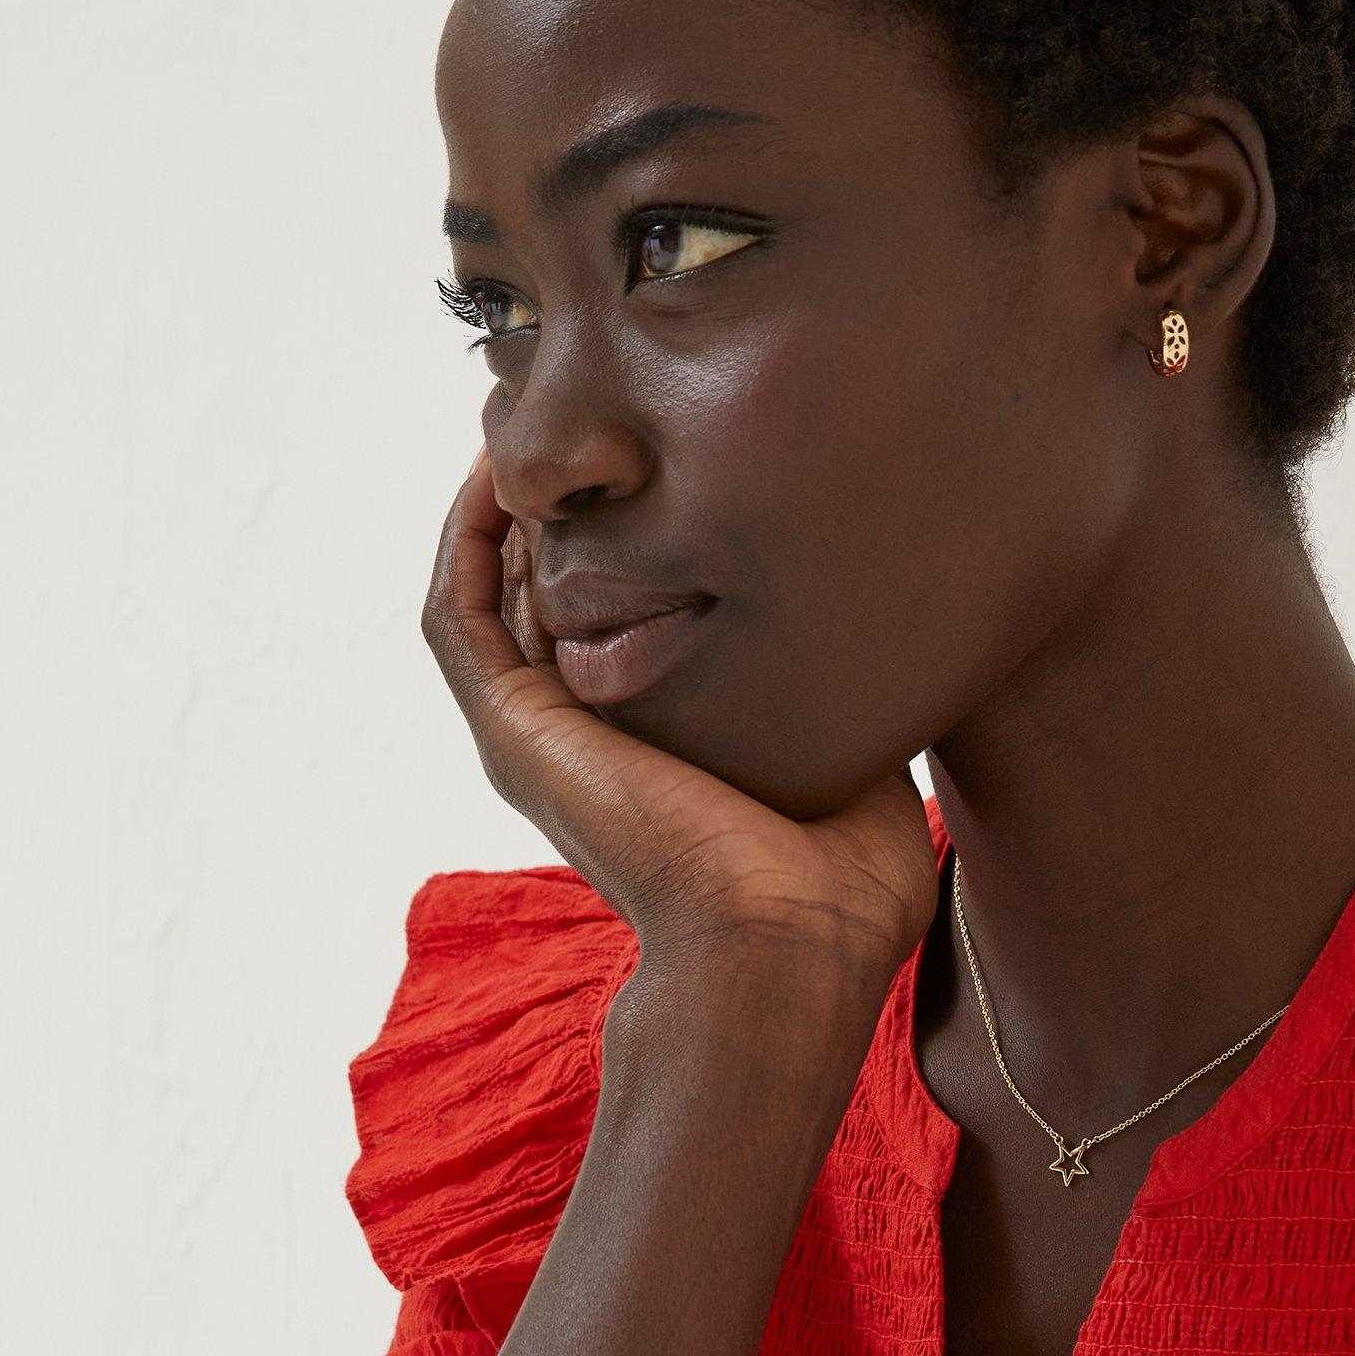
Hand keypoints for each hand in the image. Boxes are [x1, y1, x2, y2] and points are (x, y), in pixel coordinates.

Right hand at [422, 449, 937, 995]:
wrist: (787, 946)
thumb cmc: (840, 890)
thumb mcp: (856, 758)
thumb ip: (846, 686)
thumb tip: (896, 617)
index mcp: (657, 749)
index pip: (615, 622)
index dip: (625, 537)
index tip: (665, 459)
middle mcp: (585, 741)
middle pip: (542, 591)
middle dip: (556, 499)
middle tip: (583, 409)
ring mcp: (540, 737)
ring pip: (487, 591)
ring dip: (499, 503)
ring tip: (523, 412)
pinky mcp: (513, 731)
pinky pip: (458, 613)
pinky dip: (468, 537)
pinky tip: (499, 468)